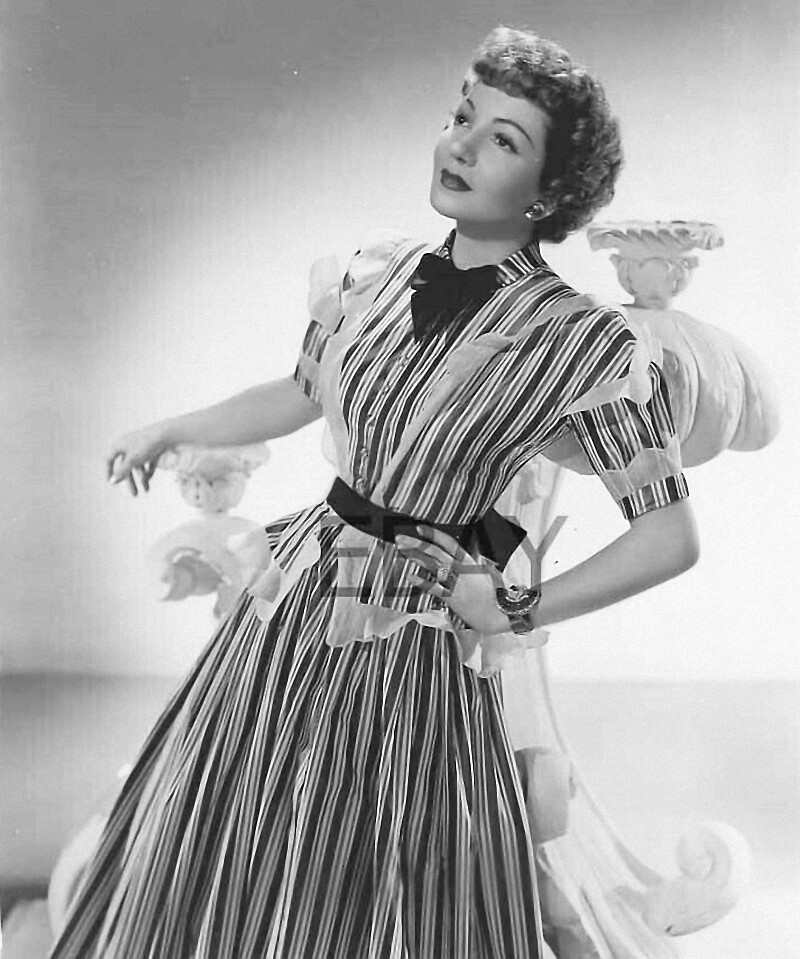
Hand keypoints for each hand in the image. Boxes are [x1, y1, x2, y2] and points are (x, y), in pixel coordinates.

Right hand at [106, 425, 168, 495]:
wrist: (165, 433)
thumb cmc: (145, 445)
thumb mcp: (132, 460)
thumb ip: (122, 472)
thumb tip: (112, 482)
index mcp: (118, 444)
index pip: (108, 459)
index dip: (108, 471)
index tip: (110, 482)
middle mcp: (127, 444)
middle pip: (126, 466)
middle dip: (131, 481)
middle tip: (135, 495)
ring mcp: (140, 446)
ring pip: (137, 465)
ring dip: (142, 478)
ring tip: (147, 490)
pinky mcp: (151, 447)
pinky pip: (147, 462)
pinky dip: (148, 471)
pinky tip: (150, 479)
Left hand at [394, 525, 509, 633]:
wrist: (496, 613)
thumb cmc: (494, 591)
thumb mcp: (486, 568)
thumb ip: (475, 555)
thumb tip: (472, 542)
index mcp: (469, 560)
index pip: (449, 542)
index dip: (433, 534)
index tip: (418, 528)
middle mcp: (460, 569)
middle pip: (435, 552)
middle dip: (416, 544)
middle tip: (400, 538)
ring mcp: (454, 583)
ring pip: (432, 566)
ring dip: (415, 557)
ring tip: (401, 550)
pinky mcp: (451, 598)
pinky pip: (434, 588)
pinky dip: (422, 582)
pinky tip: (409, 576)